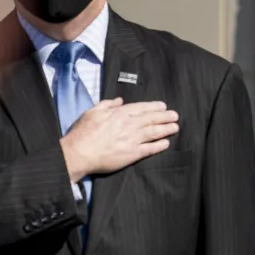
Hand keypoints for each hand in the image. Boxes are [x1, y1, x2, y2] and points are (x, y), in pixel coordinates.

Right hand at [60, 98, 179, 182]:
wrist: (79, 152)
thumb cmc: (83, 132)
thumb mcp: (92, 112)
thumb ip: (107, 104)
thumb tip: (119, 100)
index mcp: (119, 113)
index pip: (142, 108)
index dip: (154, 107)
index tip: (163, 106)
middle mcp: (129, 125)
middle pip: (151, 119)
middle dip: (165, 117)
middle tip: (175, 116)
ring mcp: (132, 139)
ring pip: (154, 132)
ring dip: (166, 129)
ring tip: (175, 127)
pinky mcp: (132, 154)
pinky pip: (150, 149)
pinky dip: (159, 145)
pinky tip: (166, 143)